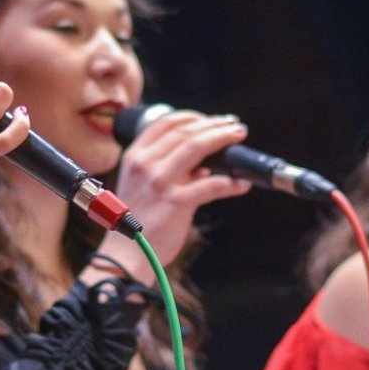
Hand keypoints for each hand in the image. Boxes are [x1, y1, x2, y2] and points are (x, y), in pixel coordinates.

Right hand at [93, 109, 250, 275]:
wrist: (127, 254)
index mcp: (135, 156)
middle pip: (185, 131)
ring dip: (223, 138)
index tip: (211, 119)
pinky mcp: (176, 202)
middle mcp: (145, 164)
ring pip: (197, 147)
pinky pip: (211, 185)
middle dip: (214, 124)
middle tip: (234, 126)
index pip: (165, 122)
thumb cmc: (138, 221)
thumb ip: (166, 169)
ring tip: (239, 138)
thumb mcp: (142, 185)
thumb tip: (202, 164)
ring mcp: (160, 181)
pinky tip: (241, 182)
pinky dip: (230, 182)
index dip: (192, 116)